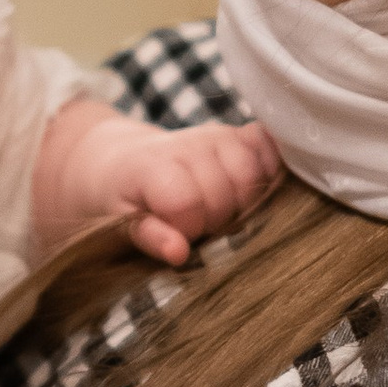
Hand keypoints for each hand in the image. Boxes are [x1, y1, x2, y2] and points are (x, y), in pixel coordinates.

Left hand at [29, 99, 280, 267]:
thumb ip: (148, 236)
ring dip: (244, 201)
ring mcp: (218, 136)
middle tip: (199, 224)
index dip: (188, 228)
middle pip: (228, 195)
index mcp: (154, 165)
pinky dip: (267, 169)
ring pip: (254, 175)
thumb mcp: (119, 222)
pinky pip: (268, 148)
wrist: (121, 161)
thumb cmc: (122, 198)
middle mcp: (189, 143)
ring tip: (221, 210)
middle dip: (217, 220)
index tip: (177, 234)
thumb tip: (178, 252)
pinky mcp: (239, 134)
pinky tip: (248, 189)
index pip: (190, 202)